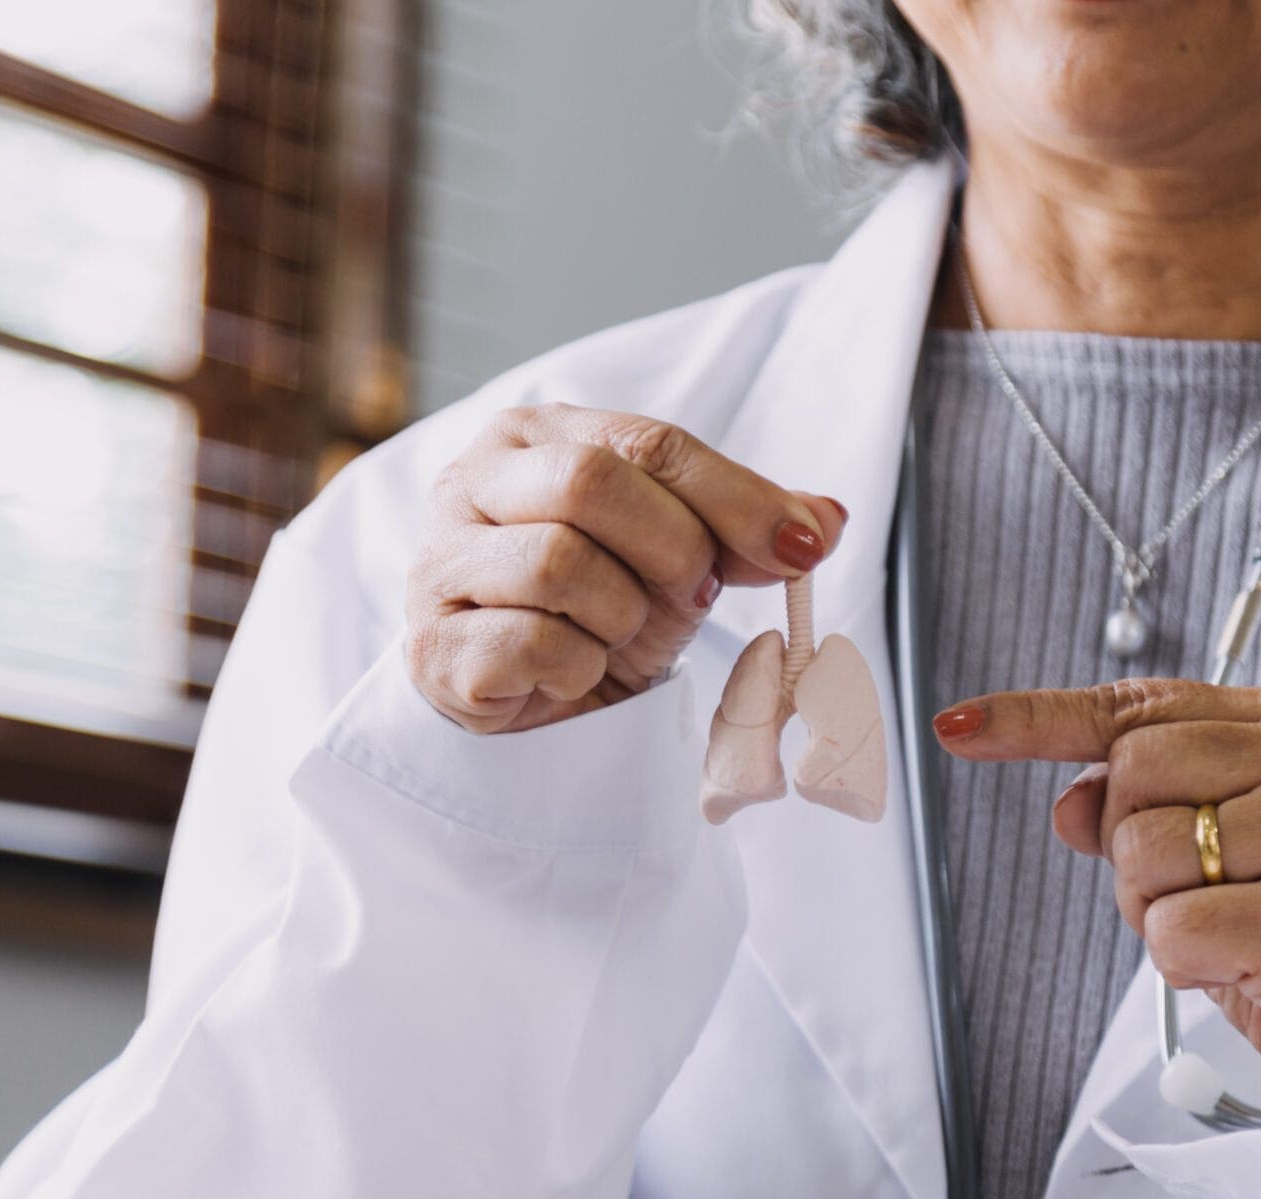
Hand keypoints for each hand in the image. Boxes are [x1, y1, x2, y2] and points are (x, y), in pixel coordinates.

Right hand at [408, 402, 844, 732]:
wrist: (528, 701)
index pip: (648, 442)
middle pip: (591, 483)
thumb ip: (747, 528)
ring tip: (618, 633)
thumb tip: (827, 521)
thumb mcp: (680, 556)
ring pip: (560, 564)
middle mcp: (472, 483)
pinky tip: (573, 669)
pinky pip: (535, 644)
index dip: (735, 497)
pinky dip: (579, 666)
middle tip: (696, 593)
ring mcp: (440, 563)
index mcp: (534, 436)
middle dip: (671, 549)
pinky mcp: (433, 646)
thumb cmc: (595, 609)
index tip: (800, 548)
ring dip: (622, 616)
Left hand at [934, 680, 1260, 1118]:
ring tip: (1235, 933)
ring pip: (1140, 853)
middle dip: (1134, 852)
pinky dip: (1184, 965)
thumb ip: (1143, 812)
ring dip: (1160, 913)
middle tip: (1206, 895)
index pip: (1139, 707)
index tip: (959, 728)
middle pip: (1129, 774)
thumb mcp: (1213, 860)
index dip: (1038, 719)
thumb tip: (1068, 799)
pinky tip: (1248, 970)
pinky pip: (1168, 930)